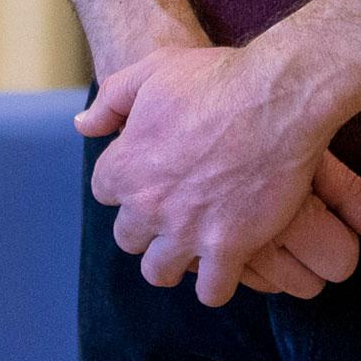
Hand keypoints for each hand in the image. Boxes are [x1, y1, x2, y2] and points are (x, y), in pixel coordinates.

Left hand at [79, 44, 360, 305]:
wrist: (277, 95)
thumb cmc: (217, 78)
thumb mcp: (154, 70)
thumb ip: (112, 101)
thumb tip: (83, 126)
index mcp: (126, 165)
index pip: (104, 192)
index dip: (128, 182)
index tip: (152, 174)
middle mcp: (149, 204)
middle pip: (128, 238)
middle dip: (147, 225)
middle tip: (176, 209)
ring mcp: (187, 230)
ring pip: (160, 272)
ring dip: (173, 260)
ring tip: (194, 243)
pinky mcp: (229, 246)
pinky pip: (211, 290)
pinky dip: (216, 282)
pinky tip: (227, 261)